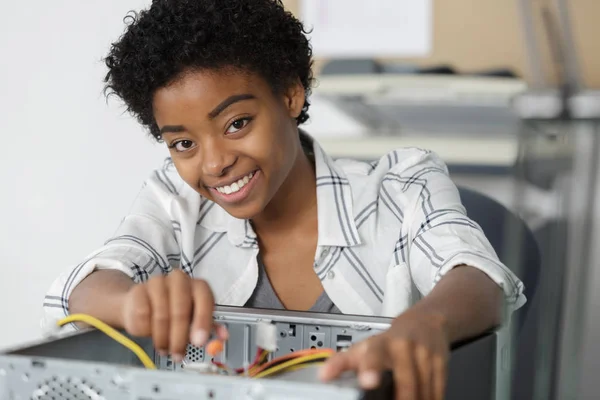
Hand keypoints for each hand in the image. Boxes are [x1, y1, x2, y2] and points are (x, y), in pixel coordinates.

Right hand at [121, 269, 227, 361]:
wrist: (139, 304)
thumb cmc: (172, 311)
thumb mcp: (193, 318)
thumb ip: (209, 326)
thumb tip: (224, 336)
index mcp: (197, 285)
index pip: (204, 299)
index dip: (203, 321)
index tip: (199, 342)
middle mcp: (179, 279)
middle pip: (181, 309)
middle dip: (180, 337)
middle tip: (178, 354)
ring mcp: (158, 282)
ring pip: (161, 315)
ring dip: (162, 338)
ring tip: (164, 348)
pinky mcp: (138, 290)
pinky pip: (143, 315)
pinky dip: (146, 330)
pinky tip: (149, 333)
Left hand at [319, 310, 449, 399]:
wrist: (427, 322)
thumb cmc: (391, 340)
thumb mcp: (365, 347)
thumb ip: (343, 362)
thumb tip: (323, 377)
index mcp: (381, 344)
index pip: (374, 354)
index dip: (371, 367)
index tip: (368, 381)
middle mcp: (404, 347)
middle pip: (406, 382)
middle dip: (402, 399)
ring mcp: (425, 355)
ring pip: (423, 390)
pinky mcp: (442, 363)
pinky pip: (437, 390)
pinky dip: (431, 399)